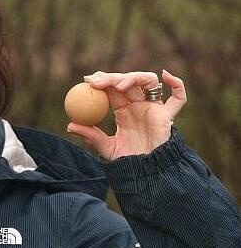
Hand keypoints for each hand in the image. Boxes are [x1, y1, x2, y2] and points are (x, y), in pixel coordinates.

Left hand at [67, 69, 186, 159]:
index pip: (113, 89)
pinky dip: (176, 84)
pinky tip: (165, 75)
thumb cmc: (126, 161)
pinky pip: (178, 98)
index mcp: (124, 111)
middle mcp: (139, 105)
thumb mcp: (105, 147)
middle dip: (112, 78)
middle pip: (127, 82)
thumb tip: (70, 125)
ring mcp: (154, 108)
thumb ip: (90, 135)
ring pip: (147, 82)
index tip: (88, 80)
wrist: (145, 172)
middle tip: (97, 81)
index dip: (102, 82)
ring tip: (117, 86)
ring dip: (133, 78)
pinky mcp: (167, 115)